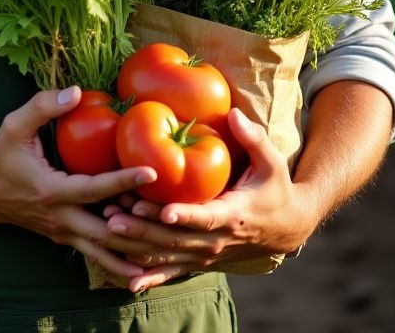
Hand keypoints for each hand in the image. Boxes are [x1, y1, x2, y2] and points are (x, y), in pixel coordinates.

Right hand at [0, 86, 165, 279]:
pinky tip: (146, 266)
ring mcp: (63, 233)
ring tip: (168, 247)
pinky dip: (121, 262)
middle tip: (172, 218)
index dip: (123, 182)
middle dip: (139, 228)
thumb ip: (43, 106)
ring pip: (104, 251)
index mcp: (49, 190)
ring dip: (135, 251)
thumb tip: (77, 92)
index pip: (92, 189)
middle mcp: (59, 218)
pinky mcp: (67, 239)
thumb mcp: (14, 125)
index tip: (152, 172)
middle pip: (106, 232)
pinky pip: (97, 253)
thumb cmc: (2, 154)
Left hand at [105, 108, 320, 291]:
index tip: (164, 211)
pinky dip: (151, 277)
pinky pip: (172, 271)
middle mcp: (217, 240)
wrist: (286, 228)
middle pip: (176, 238)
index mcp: (234, 214)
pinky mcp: (200, 260)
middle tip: (112, 215)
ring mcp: (207, 254)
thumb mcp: (272, 162)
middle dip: (143, 228)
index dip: (186, 215)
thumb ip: (253, 137)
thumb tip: (233, 112)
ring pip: (168, 255)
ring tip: (107, 230)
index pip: (206, 217)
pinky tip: (128, 282)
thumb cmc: (275, 188)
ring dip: (138, 245)